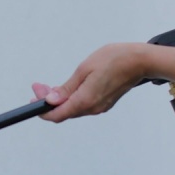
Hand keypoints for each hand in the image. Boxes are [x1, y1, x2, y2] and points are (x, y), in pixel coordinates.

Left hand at [30, 42, 148, 122]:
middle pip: (64, 112)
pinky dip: (71, 99)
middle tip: (39, 87)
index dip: (42, 110)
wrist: (140, 61)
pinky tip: (67, 88)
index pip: (57, 115)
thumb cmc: (114, 59)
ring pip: (73, 109)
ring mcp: (99, 107)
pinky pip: (82, 105)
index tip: (33, 99)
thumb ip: (67, 87)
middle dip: (48, 102)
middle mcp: (92, 108)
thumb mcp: (85, 69)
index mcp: (86, 100)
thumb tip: (51, 100)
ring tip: (50, 86)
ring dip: (60, 100)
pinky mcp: (104, 103)